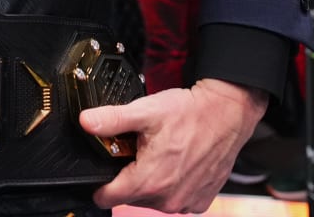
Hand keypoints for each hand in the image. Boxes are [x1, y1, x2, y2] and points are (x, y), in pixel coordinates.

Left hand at [81, 79, 268, 213]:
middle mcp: (167, 199)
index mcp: (149, 181)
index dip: (100, 184)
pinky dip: (173, 185)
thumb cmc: (190, 113)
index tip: (105, 169)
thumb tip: (86, 122)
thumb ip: (112, 119)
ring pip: (152, 199)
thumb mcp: (145, 111)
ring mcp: (185, 203)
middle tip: (139, 151)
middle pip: (130, 197)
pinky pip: (175, 200)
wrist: (228, 114)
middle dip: (129, 177)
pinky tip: (178, 164)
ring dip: (152, 182)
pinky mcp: (200, 201)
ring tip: (160, 154)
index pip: (107, 197)